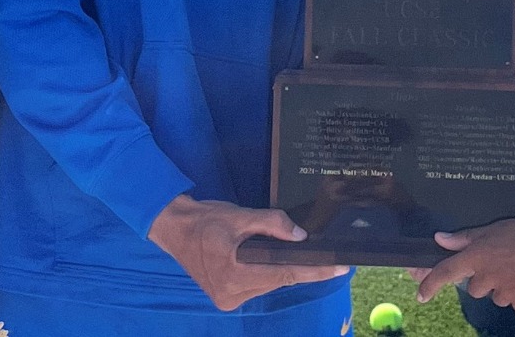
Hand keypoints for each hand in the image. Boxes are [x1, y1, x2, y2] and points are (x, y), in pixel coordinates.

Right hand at [147, 196, 347, 311]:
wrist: (173, 228)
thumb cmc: (204, 220)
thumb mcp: (239, 215)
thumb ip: (272, 224)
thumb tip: (300, 236)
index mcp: (234, 275)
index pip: (285, 273)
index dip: (315, 270)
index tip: (340, 267)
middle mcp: (232, 294)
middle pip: (278, 279)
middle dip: (296, 264)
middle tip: (318, 251)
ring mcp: (229, 299)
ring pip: (268, 283)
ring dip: (278, 268)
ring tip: (282, 248)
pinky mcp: (227, 297)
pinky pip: (257, 284)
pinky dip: (265, 272)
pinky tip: (266, 258)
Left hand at [414, 214, 514, 313]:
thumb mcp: (500, 227)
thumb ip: (468, 237)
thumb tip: (440, 239)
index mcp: (480, 254)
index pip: (445, 272)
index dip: (429, 283)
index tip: (420, 294)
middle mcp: (489, 276)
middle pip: (475, 287)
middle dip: (485, 278)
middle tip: (507, 262)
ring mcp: (508, 293)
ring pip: (498, 296)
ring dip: (506, 286)